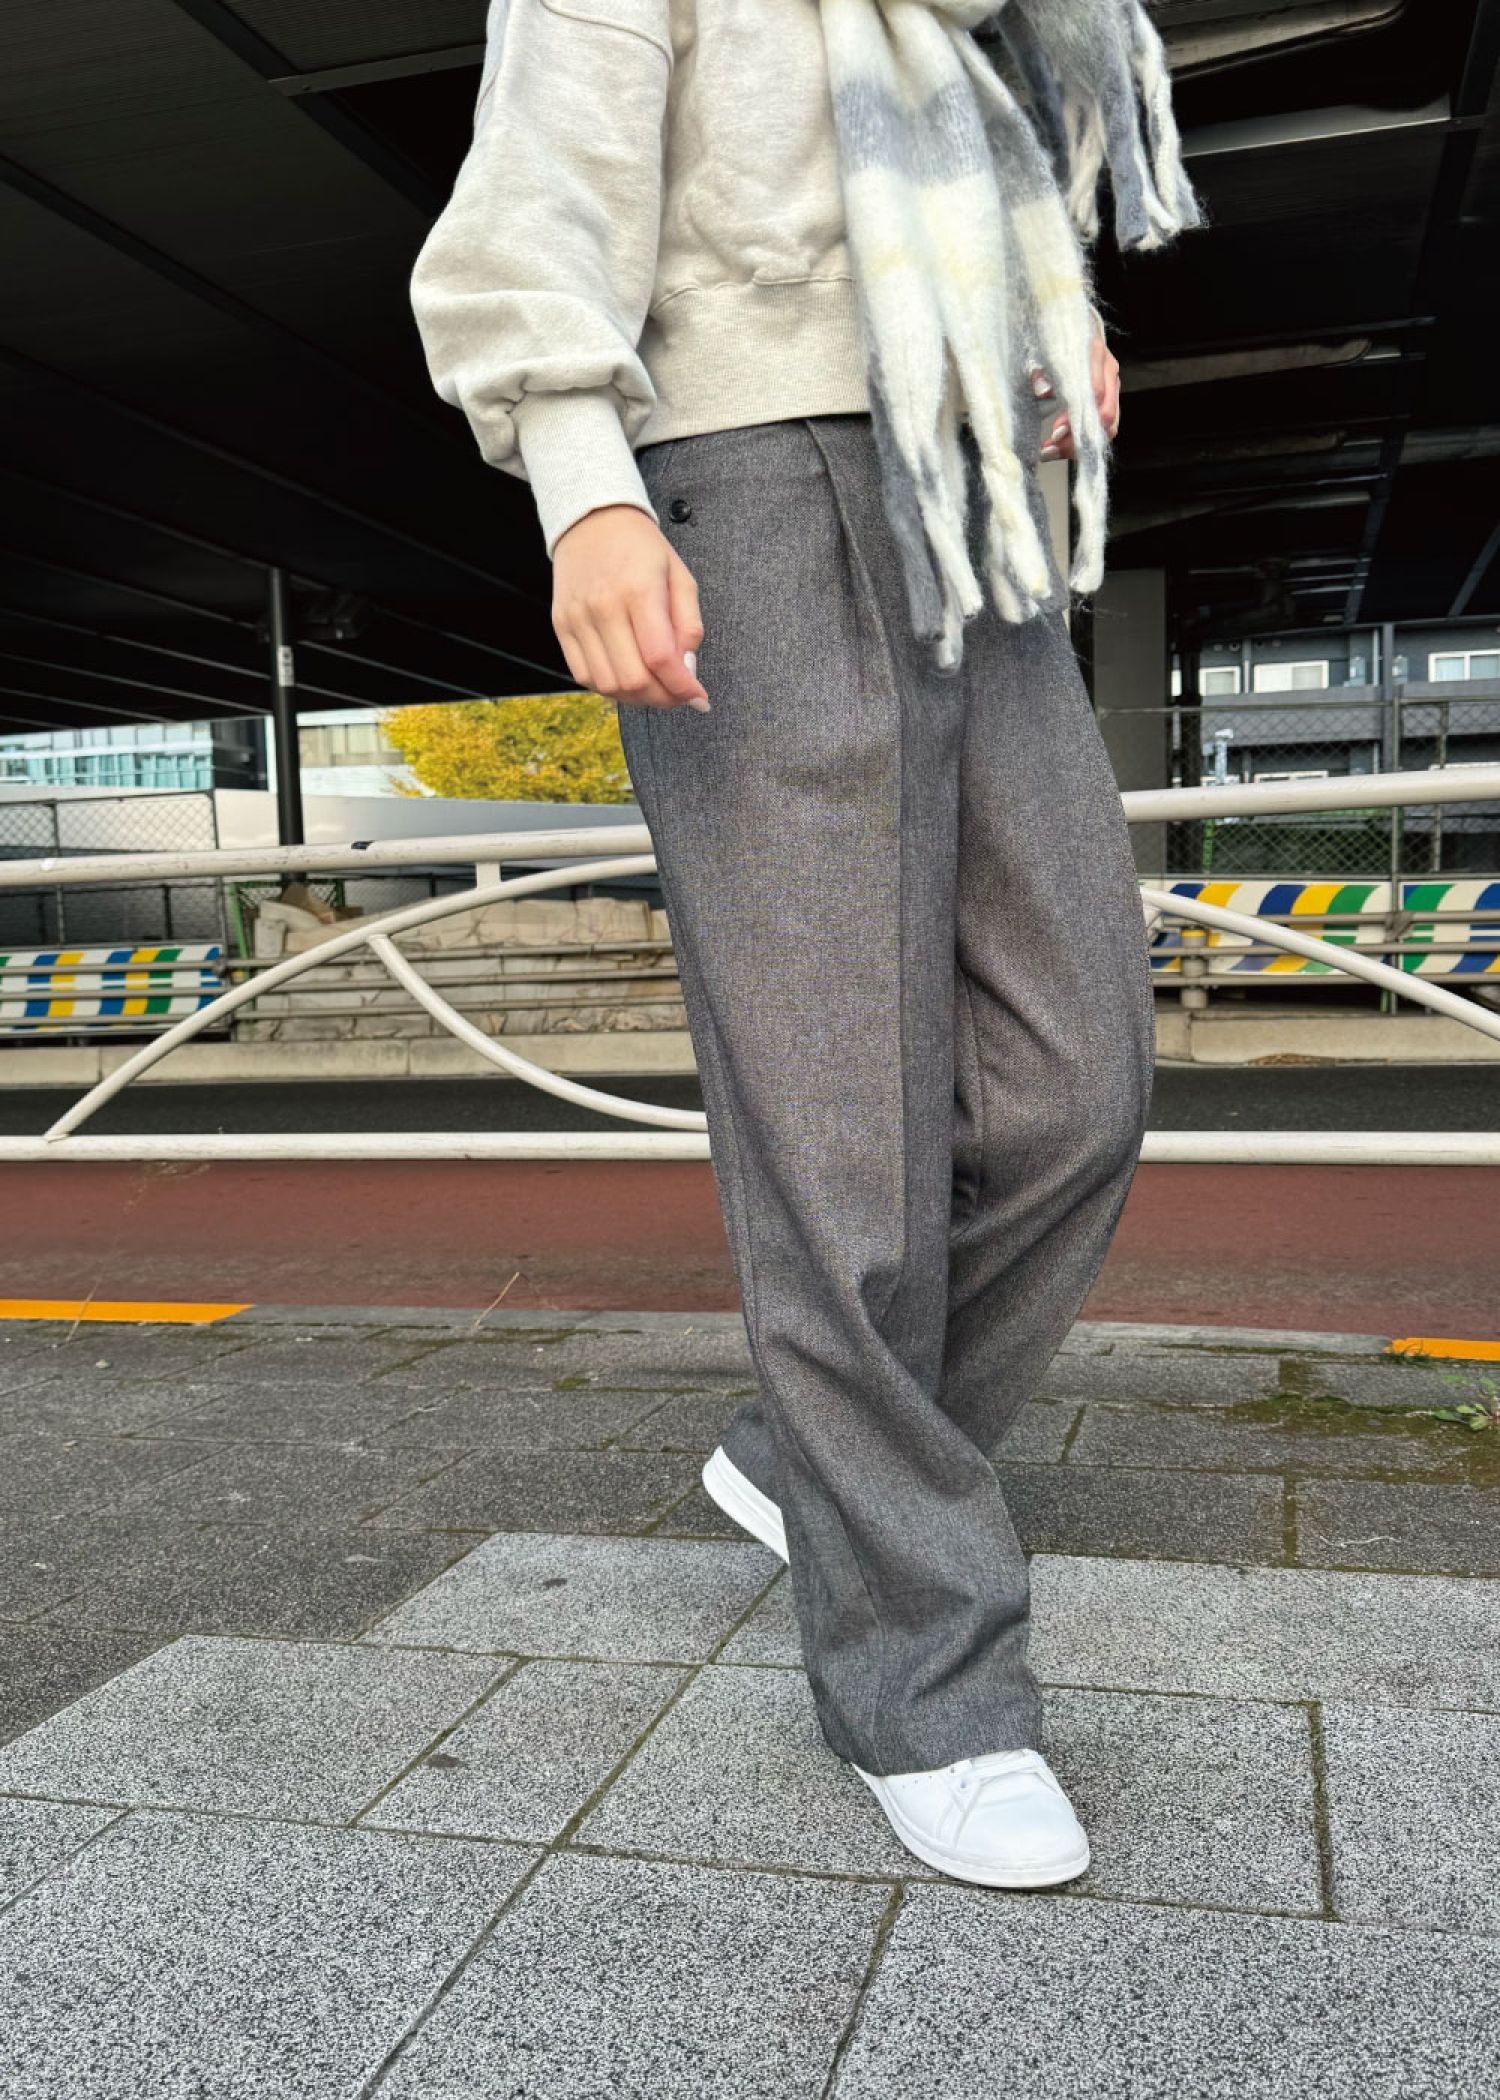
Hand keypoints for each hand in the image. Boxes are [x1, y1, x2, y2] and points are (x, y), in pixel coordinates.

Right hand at [552, 505, 708, 709]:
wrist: (592, 520)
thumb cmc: (642, 549)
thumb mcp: (680, 577)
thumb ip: (689, 625)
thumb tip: (687, 670)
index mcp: (638, 591)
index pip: (659, 658)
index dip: (682, 687)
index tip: (698, 697)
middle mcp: (603, 607)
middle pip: (633, 680)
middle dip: (663, 698)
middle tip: (679, 695)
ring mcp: (578, 619)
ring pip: (608, 685)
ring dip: (637, 699)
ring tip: (655, 688)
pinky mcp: (562, 626)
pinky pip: (584, 675)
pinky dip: (610, 688)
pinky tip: (628, 678)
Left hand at [1033, 325, 1120, 460]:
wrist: (1069, 330)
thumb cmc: (1053, 342)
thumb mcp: (1039, 352)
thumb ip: (1038, 372)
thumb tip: (1042, 391)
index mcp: (1093, 352)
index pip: (1094, 393)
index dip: (1075, 417)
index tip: (1055, 432)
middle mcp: (1108, 369)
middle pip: (1104, 414)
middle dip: (1077, 437)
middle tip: (1051, 448)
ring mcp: (1113, 384)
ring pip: (1108, 426)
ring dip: (1081, 444)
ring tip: (1054, 452)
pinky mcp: (1111, 398)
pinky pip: (1106, 428)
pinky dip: (1085, 442)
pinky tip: (1063, 448)